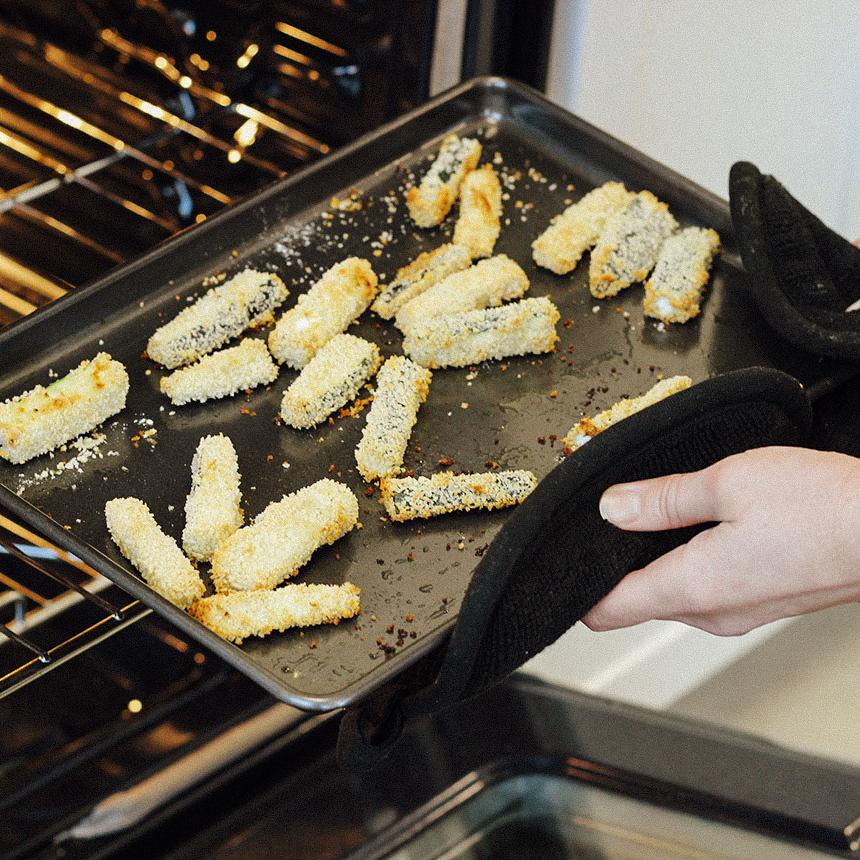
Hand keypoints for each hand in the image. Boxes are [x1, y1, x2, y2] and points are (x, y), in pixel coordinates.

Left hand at [581, 446, 859, 635]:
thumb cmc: (825, 508)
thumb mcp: (728, 483)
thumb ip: (661, 499)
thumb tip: (612, 508)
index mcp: (693, 587)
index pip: (607, 611)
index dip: (577, 587)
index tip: (565, 561)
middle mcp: (713, 613)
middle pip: (635, 600)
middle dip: (617, 562)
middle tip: (614, 515)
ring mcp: (740, 613)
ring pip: (671, 592)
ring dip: (655, 558)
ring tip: (658, 511)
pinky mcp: (763, 602)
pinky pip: (705, 588)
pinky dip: (689, 560)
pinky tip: (702, 524)